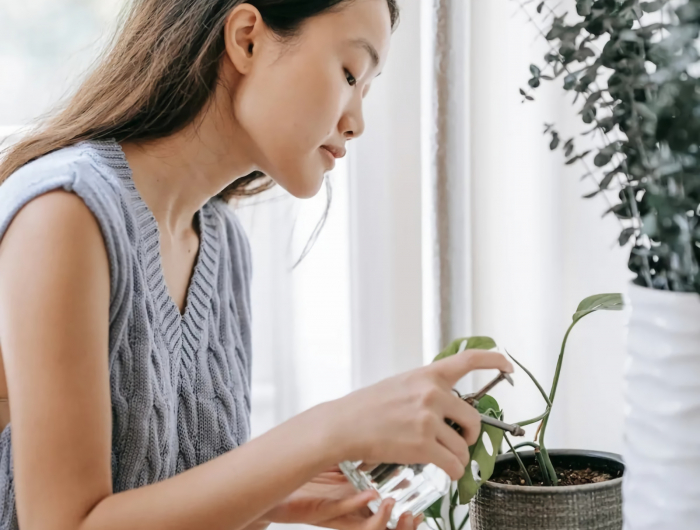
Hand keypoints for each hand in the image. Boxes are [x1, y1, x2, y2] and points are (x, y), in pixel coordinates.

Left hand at [262, 467, 422, 529]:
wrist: (274, 483)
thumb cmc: (308, 475)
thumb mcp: (339, 462)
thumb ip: (361, 453)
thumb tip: (384, 431)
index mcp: (360, 501)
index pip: (390, 514)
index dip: (409, 515)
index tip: (424, 506)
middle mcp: (352, 512)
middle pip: (384, 528)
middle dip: (403, 527)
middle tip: (415, 515)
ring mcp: (337, 514)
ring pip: (368, 528)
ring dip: (383, 519)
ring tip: (393, 504)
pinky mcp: (321, 513)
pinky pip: (343, 513)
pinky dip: (357, 504)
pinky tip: (369, 494)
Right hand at [327, 350, 512, 479]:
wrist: (344, 424)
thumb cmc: (368, 406)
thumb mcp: (401, 385)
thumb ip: (428, 390)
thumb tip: (451, 408)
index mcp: (427, 375)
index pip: (468, 359)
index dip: (494, 360)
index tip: (507, 365)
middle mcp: (432, 394)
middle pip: (474, 420)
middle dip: (470, 436)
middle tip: (460, 442)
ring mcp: (428, 420)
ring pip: (463, 447)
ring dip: (458, 458)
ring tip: (445, 459)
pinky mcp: (423, 445)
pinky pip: (453, 464)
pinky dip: (453, 472)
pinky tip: (446, 470)